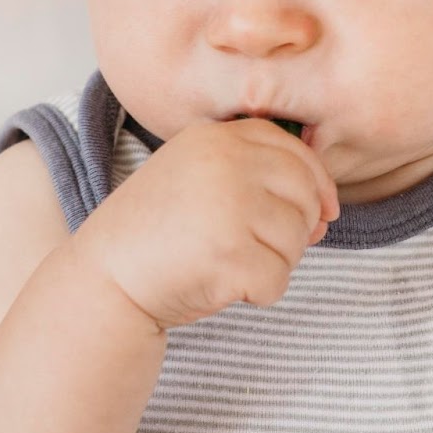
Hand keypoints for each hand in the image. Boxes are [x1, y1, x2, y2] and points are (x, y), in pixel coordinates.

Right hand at [71, 117, 340, 329]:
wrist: (105, 280)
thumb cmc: (160, 236)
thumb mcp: (201, 182)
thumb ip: (258, 179)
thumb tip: (326, 210)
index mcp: (217, 140)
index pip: (295, 152)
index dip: (317, 184)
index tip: (320, 212)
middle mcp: (226, 164)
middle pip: (305, 196)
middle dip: (296, 230)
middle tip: (255, 248)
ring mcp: (230, 208)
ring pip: (296, 241)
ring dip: (273, 263)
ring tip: (224, 262)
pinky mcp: (231, 255)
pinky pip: (278, 281)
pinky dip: (258, 293)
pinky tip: (221, 285)